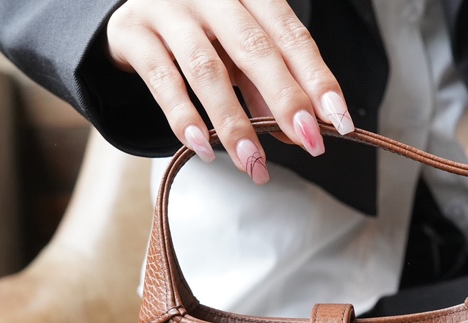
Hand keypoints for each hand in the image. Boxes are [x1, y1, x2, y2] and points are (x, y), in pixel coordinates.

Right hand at [106, 0, 353, 183]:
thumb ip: (265, 87)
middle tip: (309, 142)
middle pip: (254, 47)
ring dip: (234, 122)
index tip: (338, 120)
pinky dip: (184, 117)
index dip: (317, 78)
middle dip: (286, 99)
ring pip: (207, 68)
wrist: (129, 11)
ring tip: (254, 162)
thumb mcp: (237, 51)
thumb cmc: (198, 31)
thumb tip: (299, 132)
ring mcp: (168, 10)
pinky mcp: (133, 35)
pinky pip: (162, 80)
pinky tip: (202, 147)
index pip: (290, 34)